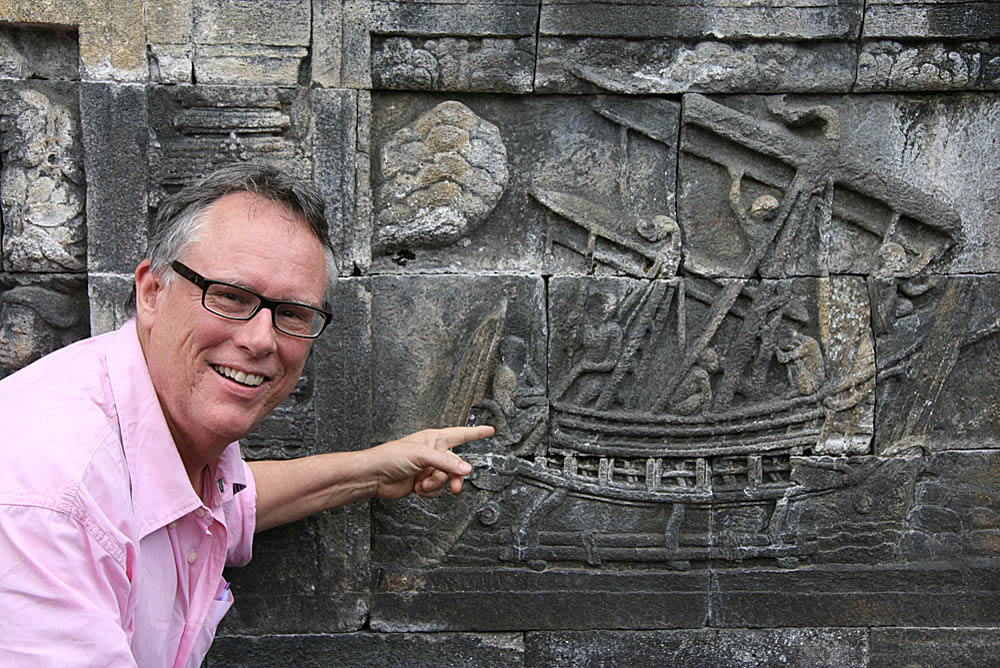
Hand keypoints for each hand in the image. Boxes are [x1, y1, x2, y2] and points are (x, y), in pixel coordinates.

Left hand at [368, 425, 493, 498]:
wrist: (374, 476)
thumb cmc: (390, 457)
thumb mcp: (421, 456)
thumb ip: (445, 463)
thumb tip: (466, 470)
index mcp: (433, 439)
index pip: (460, 434)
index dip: (476, 433)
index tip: (490, 430)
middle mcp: (433, 453)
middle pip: (456, 465)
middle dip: (450, 477)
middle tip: (453, 487)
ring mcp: (428, 469)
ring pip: (446, 479)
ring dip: (435, 485)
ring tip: (420, 484)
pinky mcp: (422, 483)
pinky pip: (437, 490)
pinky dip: (428, 492)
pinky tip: (417, 488)